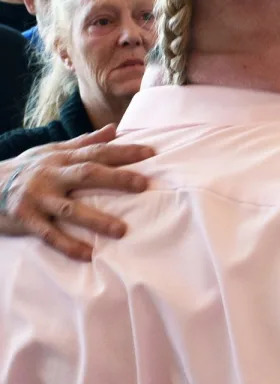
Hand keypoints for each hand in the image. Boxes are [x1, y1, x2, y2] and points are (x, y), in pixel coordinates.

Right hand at [0, 125, 152, 260]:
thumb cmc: (27, 168)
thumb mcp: (51, 151)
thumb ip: (84, 143)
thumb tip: (113, 129)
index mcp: (61, 158)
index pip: (97, 152)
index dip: (123, 151)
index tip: (151, 153)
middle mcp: (51, 175)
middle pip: (87, 175)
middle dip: (116, 179)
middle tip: (143, 185)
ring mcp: (38, 198)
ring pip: (71, 209)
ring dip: (97, 219)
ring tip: (121, 231)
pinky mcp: (26, 219)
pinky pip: (50, 235)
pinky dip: (69, 245)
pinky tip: (88, 254)